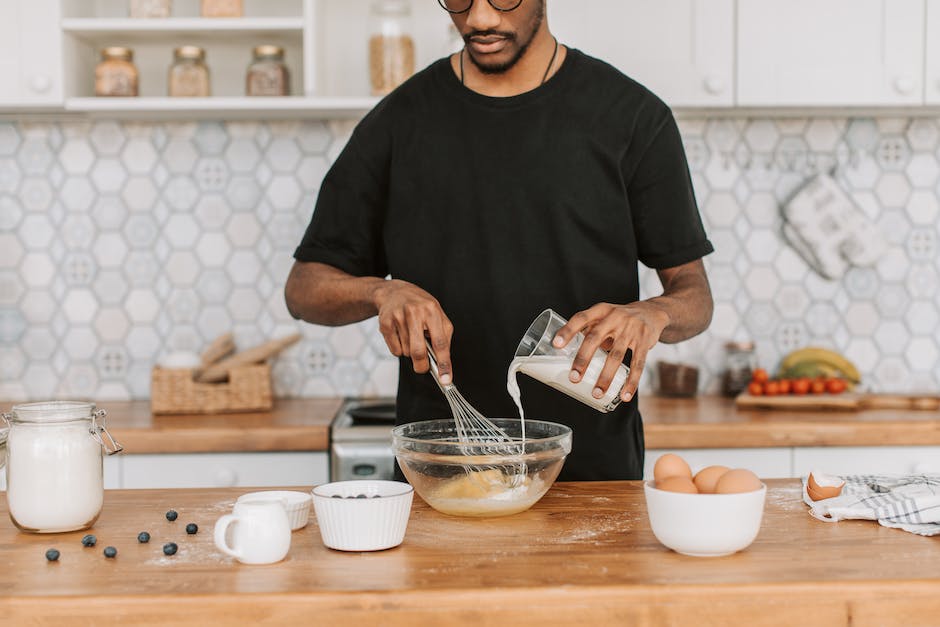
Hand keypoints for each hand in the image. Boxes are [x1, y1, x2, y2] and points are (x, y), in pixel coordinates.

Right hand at [373, 280, 453, 383]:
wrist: (394, 292)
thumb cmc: (420, 306)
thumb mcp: (437, 314)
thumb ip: (443, 335)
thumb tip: (442, 362)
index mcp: (432, 310)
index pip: (440, 342)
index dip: (444, 363)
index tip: (446, 379)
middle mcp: (415, 312)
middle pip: (418, 351)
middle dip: (421, 365)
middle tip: (422, 367)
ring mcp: (398, 318)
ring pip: (406, 352)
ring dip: (410, 352)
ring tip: (411, 337)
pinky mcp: (385, 324)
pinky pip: (395, 350)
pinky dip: (400, 349)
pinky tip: (400, 335)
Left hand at [551, 302, 669, 402]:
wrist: (652, 312)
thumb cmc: (619, 318)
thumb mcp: (604, 316)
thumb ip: (589, 330)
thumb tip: (567, 353)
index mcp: (601, 310)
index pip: (581, 318)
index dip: (568, 330)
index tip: (556, 345)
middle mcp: (615, 317)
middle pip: (595, 338)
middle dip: (583, 359)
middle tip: (574, 378)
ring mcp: (631, 329)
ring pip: (616, 356)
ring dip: (605, 377)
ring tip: (597, 394)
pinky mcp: (644, 342)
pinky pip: (638, 365)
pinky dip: (631, 382)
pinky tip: (624, 396)